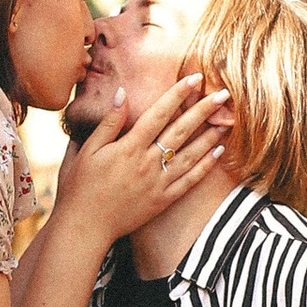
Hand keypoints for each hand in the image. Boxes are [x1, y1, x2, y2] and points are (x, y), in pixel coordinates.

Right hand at [55, 74, 233, 242]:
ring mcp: (158, 183)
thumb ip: (108, 122)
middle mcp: (147, 163)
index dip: (178, 94)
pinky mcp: (162, 200)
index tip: (194, 79)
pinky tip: (218, 153)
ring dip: (210, 136)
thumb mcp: (87, 150)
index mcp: (129, 147)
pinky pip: (189, 181)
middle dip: (203, 110)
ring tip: (226, 121)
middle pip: (181, 131)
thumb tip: (122, 93)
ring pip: (190, 155)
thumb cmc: (81, 187)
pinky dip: (205, 166)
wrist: (85, 227)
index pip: (159, 113)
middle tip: (222, 94)